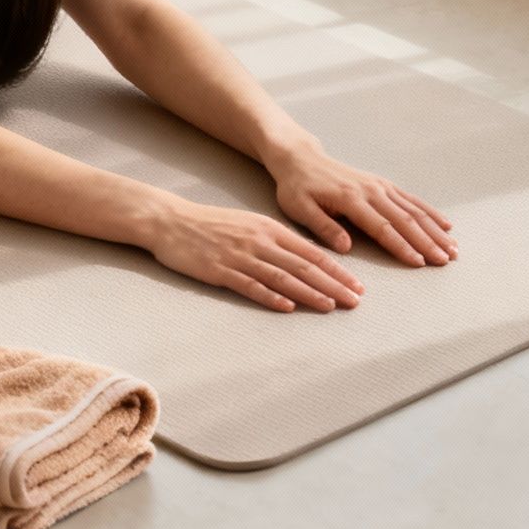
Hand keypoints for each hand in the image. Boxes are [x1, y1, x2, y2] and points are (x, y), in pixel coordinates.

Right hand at [145, 199, 365, 312]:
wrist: (171, 221)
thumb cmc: (210, 224)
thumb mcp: (249, 224)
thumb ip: (276, 241)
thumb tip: (305, 260)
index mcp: (269, 228)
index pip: (311, 252)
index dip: (337, 271)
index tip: (357, 286)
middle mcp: (259, 241)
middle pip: (303, 266)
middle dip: (333, 285)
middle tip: (354, 301)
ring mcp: (240, 256)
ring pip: (282, 277)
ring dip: (309, 294)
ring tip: (330, 307)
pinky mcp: (220, 270)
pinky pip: (250, 285)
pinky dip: (271, 296)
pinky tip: (287, 307)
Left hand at [266, 142, 455, 266]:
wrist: (300, 158)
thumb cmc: (297, 187)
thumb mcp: (299, 208)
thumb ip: (323, 227)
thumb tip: (346, 247)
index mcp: (350, 199)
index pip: (381, 227)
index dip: (401, 246)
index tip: (418, 262)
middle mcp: (370, 191)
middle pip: (404, 219)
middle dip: (427, 242)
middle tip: (445, 260)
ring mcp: (379, 186)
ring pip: (413, 210)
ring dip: (434, 230)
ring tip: (452, 249)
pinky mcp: (383, 184)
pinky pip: (411, 199)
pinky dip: (430, 213)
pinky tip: (445, 225)